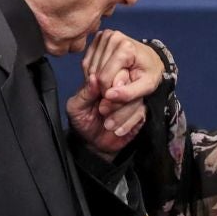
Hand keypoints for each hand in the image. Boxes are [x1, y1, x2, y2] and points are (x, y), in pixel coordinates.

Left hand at [68, 31, 162, 156]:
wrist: (92, 144)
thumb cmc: (83, 123)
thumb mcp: (76, 107)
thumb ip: (85, 92)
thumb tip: (93, 78)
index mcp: (104, 82)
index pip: (115, 71)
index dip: (111, 82)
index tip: (103, 95)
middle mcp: (120, 89)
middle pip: (129, 84)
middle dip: (116, 99)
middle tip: (103, 110)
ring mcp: (131, 101)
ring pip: (136, 100)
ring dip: (121, 113)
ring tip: (107, 124)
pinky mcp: (139, 115)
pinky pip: (140, 114)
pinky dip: (128, 123)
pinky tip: (116, 130)